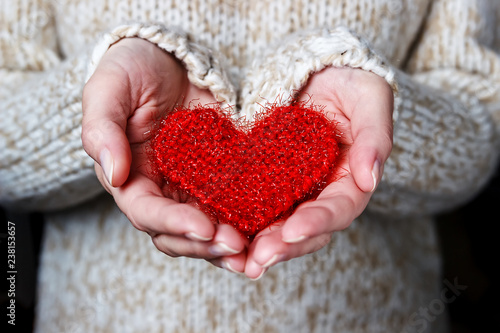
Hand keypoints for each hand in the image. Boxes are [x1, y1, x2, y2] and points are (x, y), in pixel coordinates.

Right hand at [82, 38, 246, 271]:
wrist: (169, 59)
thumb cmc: (131, 71)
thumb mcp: (108, 91)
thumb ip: (102, 130)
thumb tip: (114, 174)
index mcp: (130, 179)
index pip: (146, 212)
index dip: (173, 224)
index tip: (204, 228)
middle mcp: (161, 192)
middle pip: (178, 234)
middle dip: (206, 246)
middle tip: (237, 247)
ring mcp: (192, 187)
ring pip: (207, 229)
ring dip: (228, 245)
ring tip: (254, 251)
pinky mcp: (220, 177)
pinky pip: (233, 205)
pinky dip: (248, 221)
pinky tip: (270, 227)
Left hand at [244, 67, 393, 278]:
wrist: (315, 70)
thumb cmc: (349, 81)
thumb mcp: (370, 97)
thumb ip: (375, 136)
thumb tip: (369, 178)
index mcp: (350, 180)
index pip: (340, 208)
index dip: (319, 221)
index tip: (294, 230)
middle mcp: (320, 192)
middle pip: (305, 229)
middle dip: (283, 246)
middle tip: (258, 260)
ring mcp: (292, 190)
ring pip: (276, 225)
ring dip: (258, 245)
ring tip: (237, 259)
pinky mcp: (265, 181)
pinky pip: (252, 205)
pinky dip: (238, 222)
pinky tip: (218, 232)